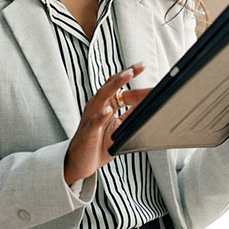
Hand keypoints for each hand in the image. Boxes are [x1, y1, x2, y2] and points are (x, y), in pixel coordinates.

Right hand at [63, 62, 150, 184]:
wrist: (78, 163)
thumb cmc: (97, 144)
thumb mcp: (120, 127)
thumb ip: (131, 114)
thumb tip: (149, 104)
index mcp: (105, 104)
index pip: (120, 87)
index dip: (134, 80)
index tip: (146, 68)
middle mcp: (96, 107)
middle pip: (111, 86)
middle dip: (125, 74)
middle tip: (140, 65)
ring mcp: (90, 118)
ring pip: (101, 97)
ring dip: (115, 85)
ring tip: (128, 75)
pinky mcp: (87, 133)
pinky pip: (94, 123)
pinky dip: (101, 116)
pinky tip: (109, 110)